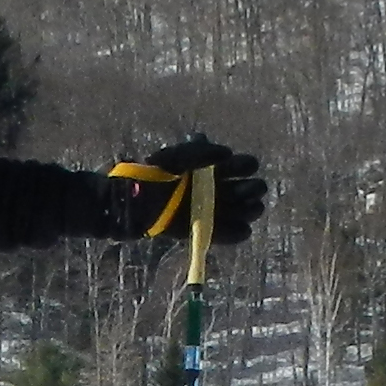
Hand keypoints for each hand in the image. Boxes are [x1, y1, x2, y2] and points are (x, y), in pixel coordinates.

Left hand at [107, 135, 267, 248]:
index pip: (238, 166)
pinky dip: (236, 233)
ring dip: (249, 210)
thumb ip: (201, 151)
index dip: (246, 165)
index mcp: (209, 169)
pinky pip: (225, 234)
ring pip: (239, 212)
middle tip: (249, 190)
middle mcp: (213, 189)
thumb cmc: (155, 174)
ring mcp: (208, 210)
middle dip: (251, 189)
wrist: (134, 201)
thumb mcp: (176, 156)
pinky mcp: (201, 229)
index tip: (249, 166)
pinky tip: (244, 229)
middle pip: (244, 190)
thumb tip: (228, 153)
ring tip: (251, 209)